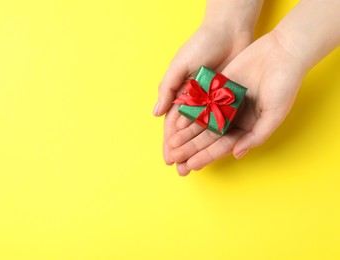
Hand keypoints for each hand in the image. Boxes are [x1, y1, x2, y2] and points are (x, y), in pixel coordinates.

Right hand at [154, 24, 252, 170]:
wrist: (228, 32)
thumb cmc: (199, 46)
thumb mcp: (179, 66)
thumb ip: (168, 89)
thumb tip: (156, 113)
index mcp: (179, 95)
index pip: (172, 125)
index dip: (170, 143)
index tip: (169, 159)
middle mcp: (195, 102)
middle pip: (188, 133)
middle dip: (184, 152)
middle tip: (183, 171)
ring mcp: (212, 102)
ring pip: (204, 131)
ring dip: (200, 149)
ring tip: (197, 165)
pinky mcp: (228, 100)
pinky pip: (222, 122)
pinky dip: (218, 136)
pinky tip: (217, 150)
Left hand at [169, 31, 305, 175]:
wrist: (282, 52)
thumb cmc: (284, 85)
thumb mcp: (274, 114)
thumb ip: (256, 135)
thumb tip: (236, 154)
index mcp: (247, 127)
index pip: (223, 145)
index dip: (207, 155)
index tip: (191, 165)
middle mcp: (234, 117)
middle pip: (209, 136)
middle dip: (192, 147)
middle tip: (175, 157)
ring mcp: (224, 102)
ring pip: (202, 121)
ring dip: (187, 132)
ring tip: (172, 143)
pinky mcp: (218, 87)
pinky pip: (201, 102)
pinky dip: (190, 112)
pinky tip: (177, 121)